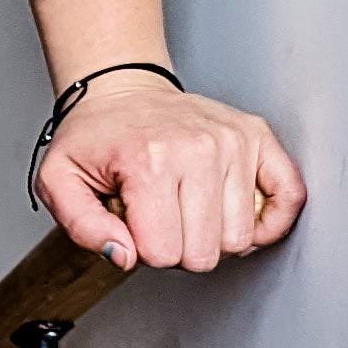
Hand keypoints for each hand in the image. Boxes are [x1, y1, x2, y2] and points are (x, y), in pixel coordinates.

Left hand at [34, 69, 306, 273]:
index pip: (164, 253)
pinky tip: (237, 216)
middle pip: (207, 252)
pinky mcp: (258, 137)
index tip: (134, 225)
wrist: (122, 91)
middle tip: (161, 218)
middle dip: (179, 248)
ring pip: (242, 237)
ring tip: (189, 209)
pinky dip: (268, 220)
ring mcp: (233, 141)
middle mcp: (198, 149)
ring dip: (214, 235)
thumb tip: (125, 256)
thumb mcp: (58, 181)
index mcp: (148, 161)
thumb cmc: (95, 137)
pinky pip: (289, 197)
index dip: (144, 251)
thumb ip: (82, 227)